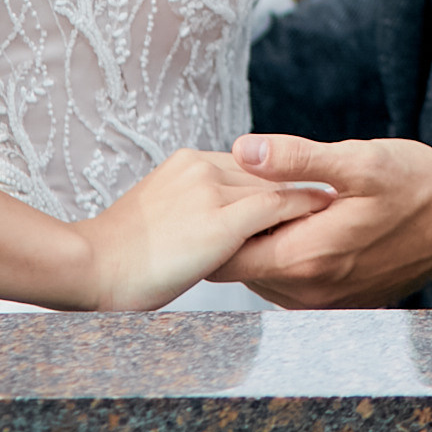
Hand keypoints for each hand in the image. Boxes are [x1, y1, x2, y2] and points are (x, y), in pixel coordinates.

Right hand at [86, 144, 333, 308]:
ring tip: (339, 199)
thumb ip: (188, 210)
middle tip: (333, 191)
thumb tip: (206, 226)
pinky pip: (276, 206)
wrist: (92, 267)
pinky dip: (304, 205)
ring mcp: (211, 189)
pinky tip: (327, 209)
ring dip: (307, 191)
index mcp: (185, 163)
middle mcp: (200, 166)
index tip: (298, 187)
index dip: (271, 178)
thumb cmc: (118, 258)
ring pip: (273, 184)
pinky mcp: (222, 218)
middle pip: (262, 171)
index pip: (242, 165)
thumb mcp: (158, 219)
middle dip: (295, 181)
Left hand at [210, 132, 431, 307]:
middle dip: (235, 230)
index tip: (222, 189)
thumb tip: (244, 148)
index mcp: (306, 258)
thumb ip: (297, 159)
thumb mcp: (359, 161)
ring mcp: (323, 303)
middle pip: (238, 268)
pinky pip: (288, 283)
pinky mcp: (337, 302)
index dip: (215, 222)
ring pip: (261, 275)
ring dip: (260, 241)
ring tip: (275, 200)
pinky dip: (284, 253)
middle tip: (247, 186)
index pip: (225, 256)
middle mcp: (309, 292)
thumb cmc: (416, 188)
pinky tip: (302, 221)